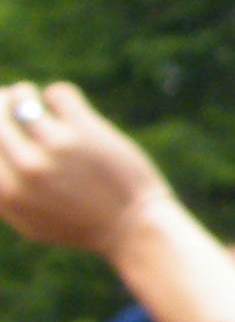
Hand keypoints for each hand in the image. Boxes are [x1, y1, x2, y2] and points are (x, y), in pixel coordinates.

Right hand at [0, 85, 168, 255]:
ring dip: (24, 94)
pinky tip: (65, 107)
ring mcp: (56, 147)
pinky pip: (58, 93)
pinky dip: (57, 95)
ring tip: (32, 99)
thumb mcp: (29, 221)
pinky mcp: (87, 131)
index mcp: (5, 192)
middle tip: (7, 102)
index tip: (0, 123)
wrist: (133, 228)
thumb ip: (0, 195)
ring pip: (21, 97)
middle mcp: (26, 168)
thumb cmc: (79, 225)